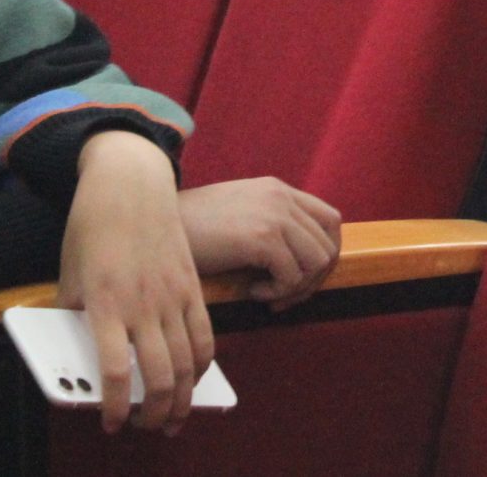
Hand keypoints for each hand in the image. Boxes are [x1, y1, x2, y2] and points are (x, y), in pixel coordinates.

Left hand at [59, 130, 211, 434]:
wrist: (130, 183)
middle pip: (160, 376)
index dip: (116, 407)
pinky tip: (193, 379)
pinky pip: (205, 335)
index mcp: (106, 303)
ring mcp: (173, 295)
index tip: (112, 424)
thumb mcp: (69, 274)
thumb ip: (74, 315)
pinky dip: (202, 366)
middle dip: (155, 413)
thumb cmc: (91, 227)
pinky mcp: (192, 286)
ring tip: (173, 417)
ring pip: (188, 362)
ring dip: (182, 398)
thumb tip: (76, 351)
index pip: (114, 372)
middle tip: (146, 427)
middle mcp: (143, 304)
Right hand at [178, 177, 342, 308]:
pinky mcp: (262, 237)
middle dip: (312, 280)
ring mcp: (274, 214)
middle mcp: (281, 196)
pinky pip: (293, 276)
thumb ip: (269, 226)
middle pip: (328, 245)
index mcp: (277, 190)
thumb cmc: (192, 230)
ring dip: (295, 288)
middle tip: (282, 296)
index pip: (330, 220)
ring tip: (265, 293)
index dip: (325, 255)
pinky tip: (251, 291)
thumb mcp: (238, 216)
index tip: (300, 278)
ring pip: (317, 262)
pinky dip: (276, 292)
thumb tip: (300, 263)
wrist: (156, 224)